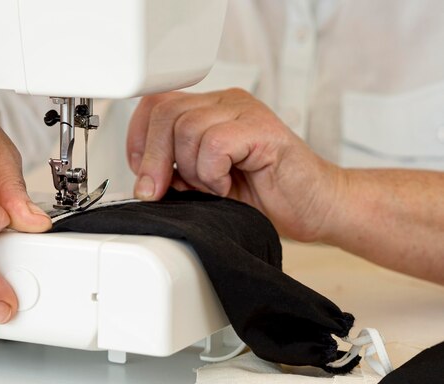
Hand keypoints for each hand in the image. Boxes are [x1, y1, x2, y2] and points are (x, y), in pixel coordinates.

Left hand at [127, 88, 343, 241]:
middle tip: (160, 189)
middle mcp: (226, 104)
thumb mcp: (205, 185)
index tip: (141, 173)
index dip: (138, 138)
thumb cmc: (267, 197)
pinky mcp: (263, 130)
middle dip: (152, 158)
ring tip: (212, 187)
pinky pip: (214, 144)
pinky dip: (212, 173)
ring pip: (187, 127)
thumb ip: (176, 173)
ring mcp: (246, 112)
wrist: (317, 207)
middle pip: (165, 111)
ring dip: (190, 169)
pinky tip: (227, 185)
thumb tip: (144, 180)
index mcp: (210, 111)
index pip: (156, 103)